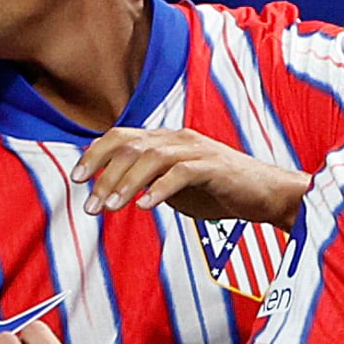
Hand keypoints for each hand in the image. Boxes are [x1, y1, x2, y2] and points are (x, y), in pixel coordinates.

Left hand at [72, 126, 307, 223]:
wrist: (266, 195)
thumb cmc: (220, 191)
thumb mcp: (175, 185)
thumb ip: (147, 182)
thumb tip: (112, 191)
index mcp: (167, 139)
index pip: (122, 136)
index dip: (95, 154)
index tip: (77, 179)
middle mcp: (178, 138)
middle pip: (131, 146)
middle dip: (105, 175)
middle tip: (90, 205)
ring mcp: (197, 150)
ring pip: (152, 157)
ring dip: (127, 183)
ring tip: (111, 208)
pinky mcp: (215, 168)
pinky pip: (181, 174)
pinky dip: (160, 189)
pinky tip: (145, 207)